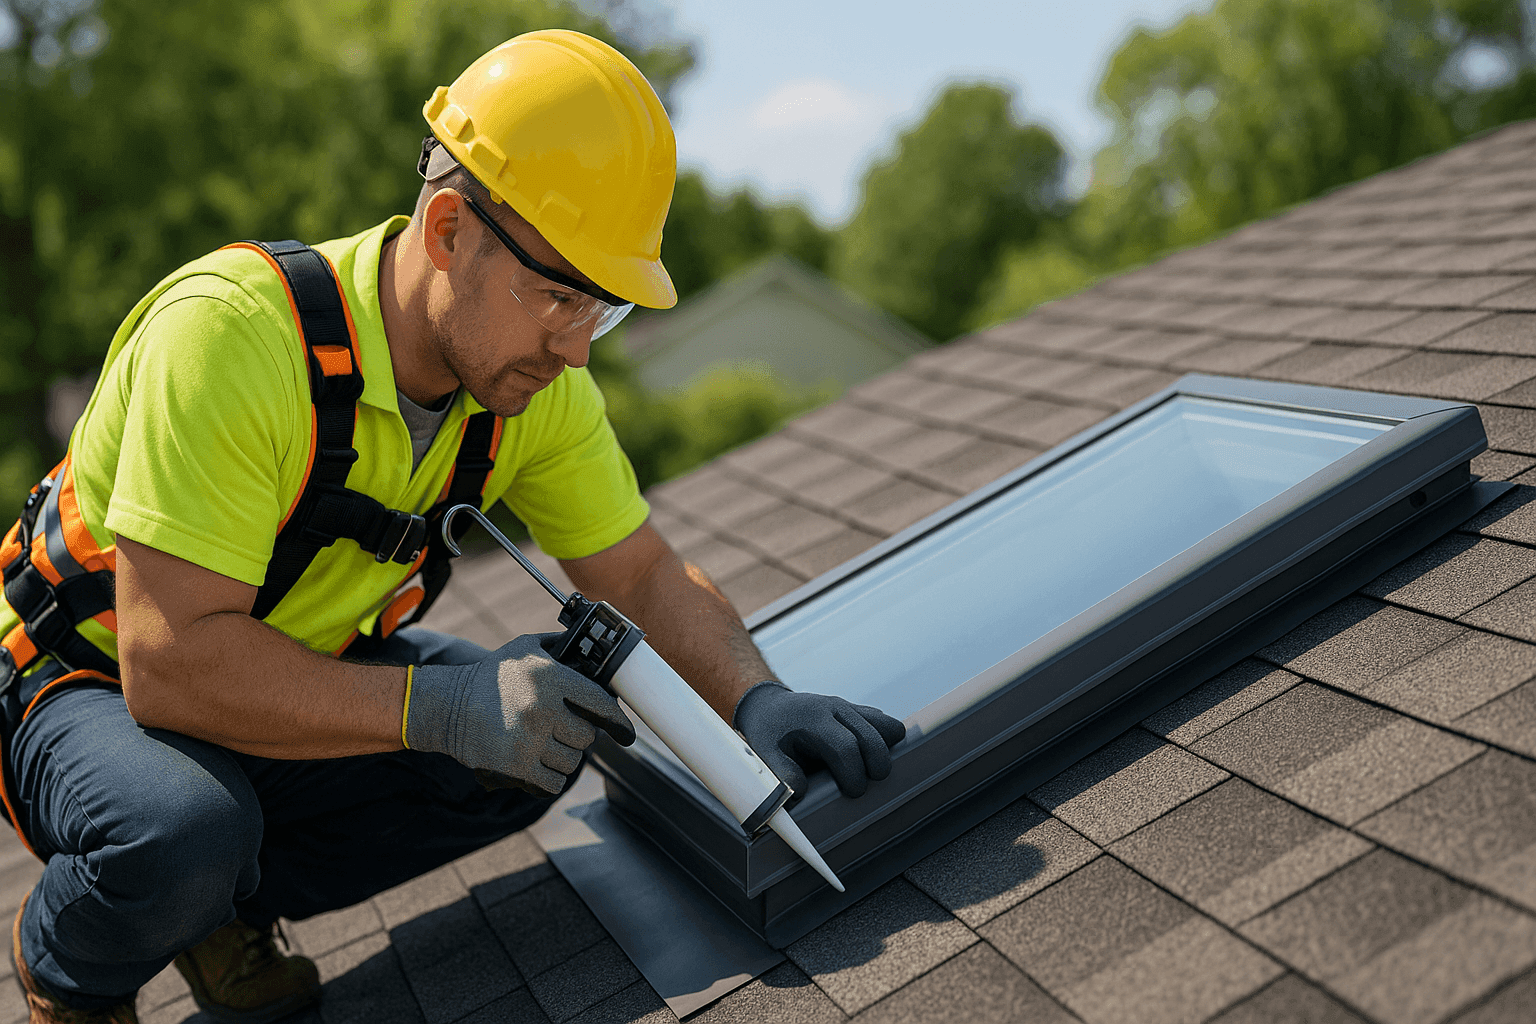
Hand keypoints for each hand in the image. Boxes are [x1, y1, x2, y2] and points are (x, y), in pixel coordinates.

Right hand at [405, 632, 634, 796]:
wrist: (446, 706)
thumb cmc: (490, 676)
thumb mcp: (525, 648)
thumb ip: (560, 646)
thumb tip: (595, 651)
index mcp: (550, 677)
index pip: (599, 702)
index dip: (617, 720)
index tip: (626, 732)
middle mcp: (542, 708)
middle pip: (587, 737)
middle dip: (578, 735)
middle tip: (561, 729)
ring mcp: (530, 739)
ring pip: (572, 761)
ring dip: (563, 757)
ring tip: (544, 744)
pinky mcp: (517, 766)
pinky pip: (554, 782)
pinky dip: (550, 777)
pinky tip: (538, 764)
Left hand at [732, 681, 905, 798]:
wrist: (770, 707)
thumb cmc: (768, 734)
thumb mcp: (766, 754)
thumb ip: (782, 774)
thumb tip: (799, 794)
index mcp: (813, 719)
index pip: (844, 746)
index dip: (853, 772)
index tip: (854, 793)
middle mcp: (835, 709)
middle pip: (871, 736)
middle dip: (877, 764)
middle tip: (869, 785)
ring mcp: (849, 708)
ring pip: (885, 726)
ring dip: (886, 752)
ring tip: (874, 773)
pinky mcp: (858, 713)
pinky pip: (884, 725)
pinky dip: (886, 743)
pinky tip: (871, 760)